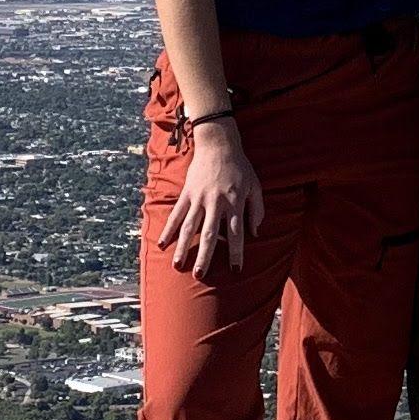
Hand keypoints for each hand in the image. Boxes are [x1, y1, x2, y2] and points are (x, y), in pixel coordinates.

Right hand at [158, 120, 265, 279]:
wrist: (218, 144)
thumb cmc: (240, 167)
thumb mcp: (255, 186)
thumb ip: (257, 210)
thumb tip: (255, 233)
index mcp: (234, 203)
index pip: (236, 233)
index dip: (236, 252)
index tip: (235, 269)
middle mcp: (215, 203)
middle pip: (209, 234)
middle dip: (204, 256)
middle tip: (200, 275)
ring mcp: (198, 198)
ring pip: (189, 227)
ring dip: (182, 247)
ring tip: (177, 265)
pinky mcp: (186, 194)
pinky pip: (176, 214)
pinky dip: (168, 230)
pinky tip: (161, 244)